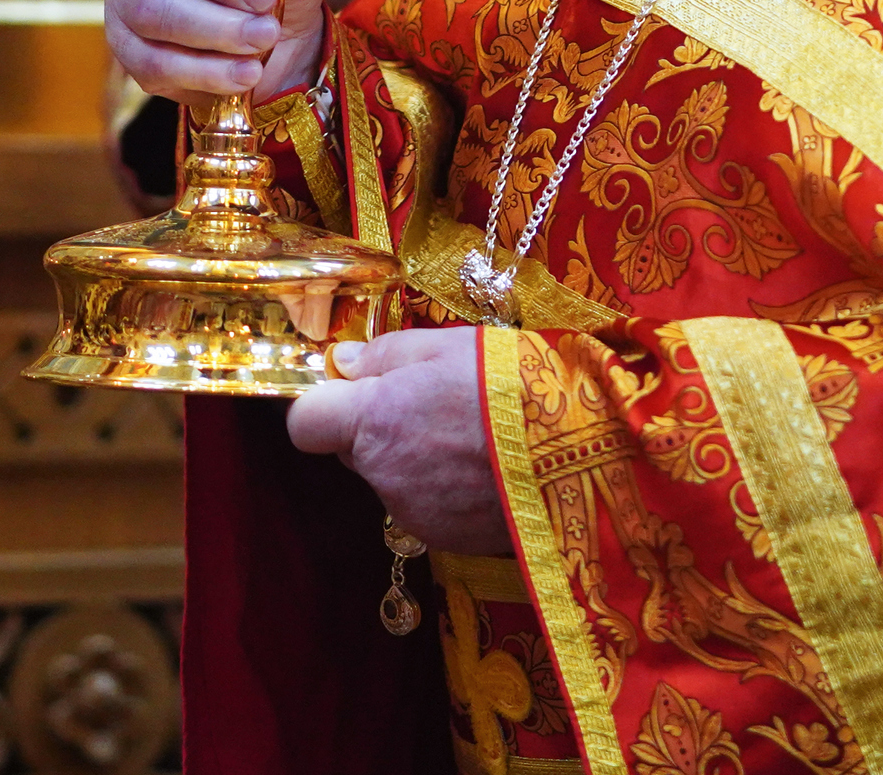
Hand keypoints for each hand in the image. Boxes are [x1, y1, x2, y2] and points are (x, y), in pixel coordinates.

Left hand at [286, 330, 511, 555]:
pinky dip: (445, 487)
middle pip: (355, 449)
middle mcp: (383, 475)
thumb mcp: (446, 344)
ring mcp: (414, 513)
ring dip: (415, 458)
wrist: (578, 449)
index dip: (323, 405)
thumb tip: (345, 364)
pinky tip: (486, 466)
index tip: (352, 389)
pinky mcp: (446, 539)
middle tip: (431, 401)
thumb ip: (385, 354)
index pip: (304, 424)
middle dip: (379, 428)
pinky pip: (428, 506)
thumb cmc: (510, 382)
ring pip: (394, 478)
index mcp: (374, 421)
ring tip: (471, 433)